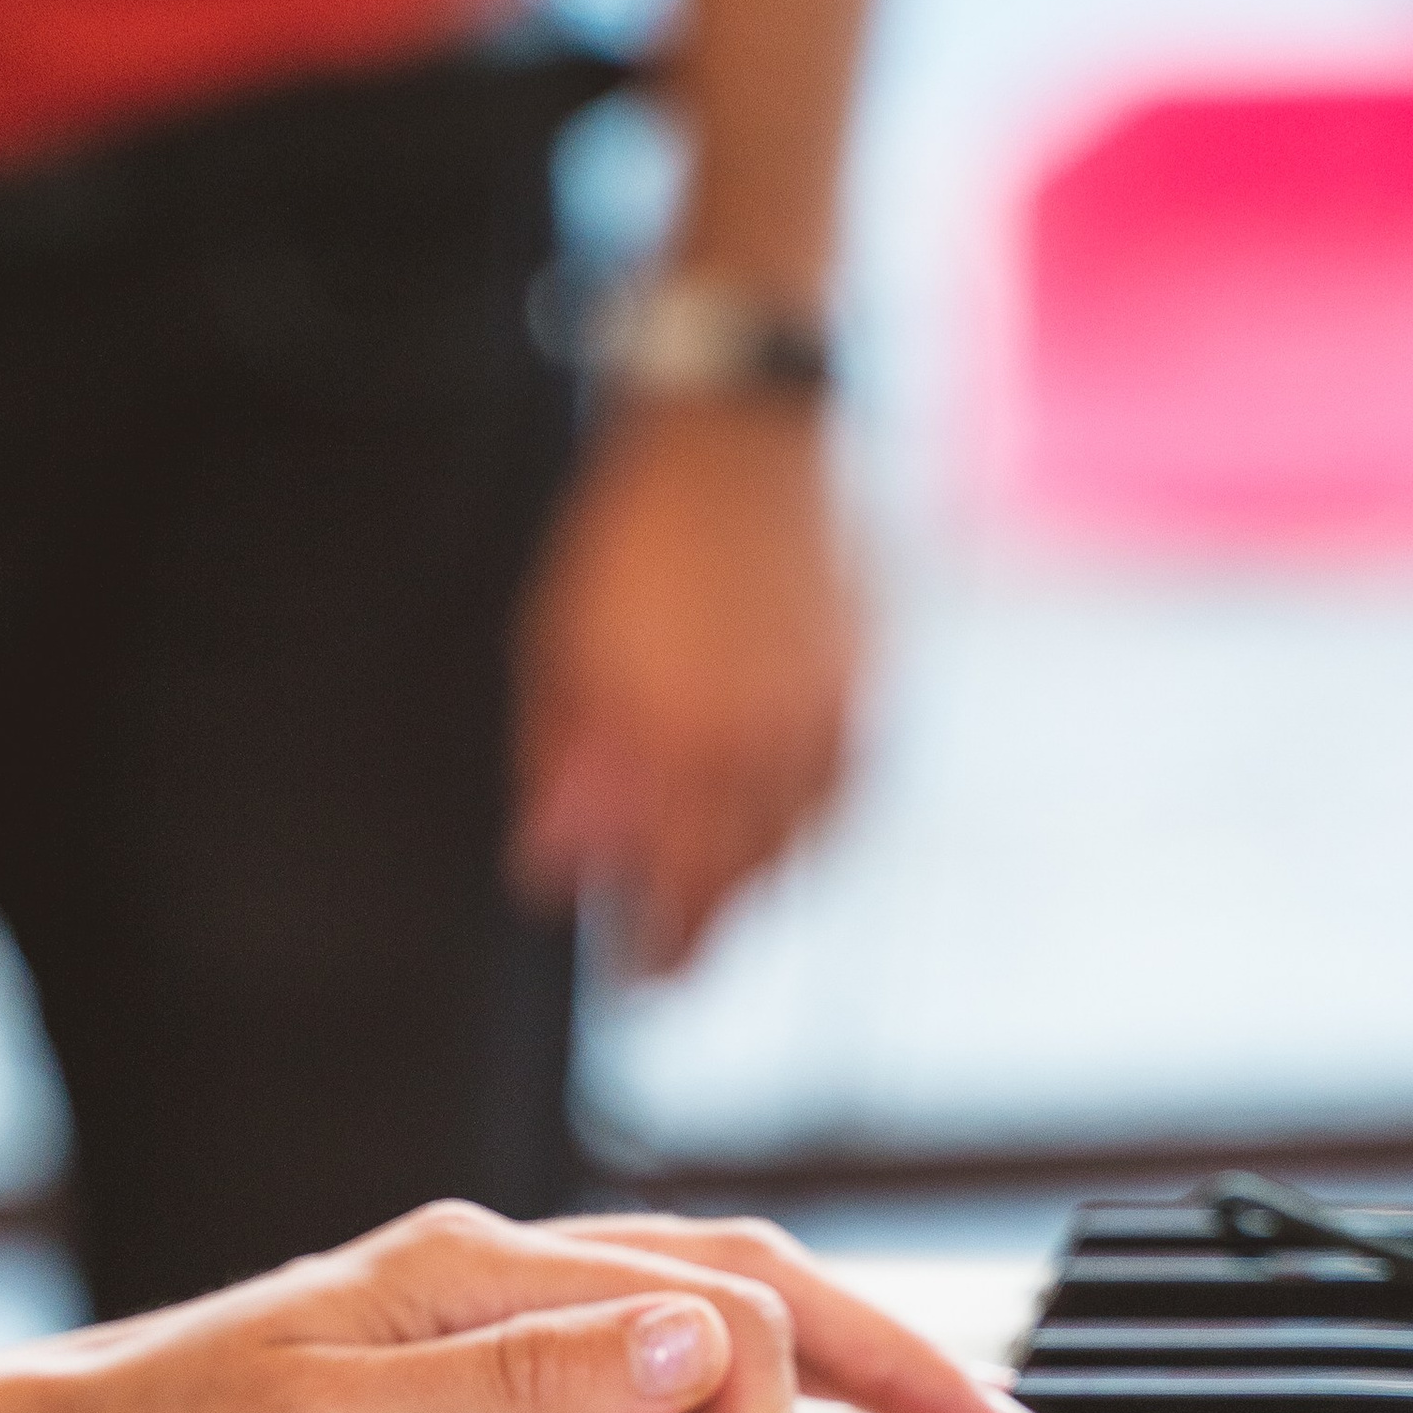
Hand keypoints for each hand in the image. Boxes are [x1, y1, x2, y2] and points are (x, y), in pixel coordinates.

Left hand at [0, 1200, 1012, 1412]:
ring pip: (685, 1329)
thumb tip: (698, 1347)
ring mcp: (458, 1350)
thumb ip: (512, 1395)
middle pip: (733, 1284)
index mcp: (469, 1279)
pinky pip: (619, 1397)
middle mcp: (479, 1291)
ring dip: (811, 1381)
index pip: (708, 1316)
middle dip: (877, 1352)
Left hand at [511, 397, 862, 972]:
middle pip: (732, 888)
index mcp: (666, 736)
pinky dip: (804, 834)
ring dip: (748, 892)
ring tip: (714, 909)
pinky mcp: (861, 693)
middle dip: (699, 942)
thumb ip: (560, 762)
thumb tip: (552, 867)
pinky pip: (837, 801)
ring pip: (789, 854)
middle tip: (669, 976)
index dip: (650, 948)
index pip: (663, 885)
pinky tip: (776, 840)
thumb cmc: (635, 531)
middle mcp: (749, 741)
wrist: (742, 431)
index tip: (635, 981)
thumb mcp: (559, 646)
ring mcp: (815, 720)